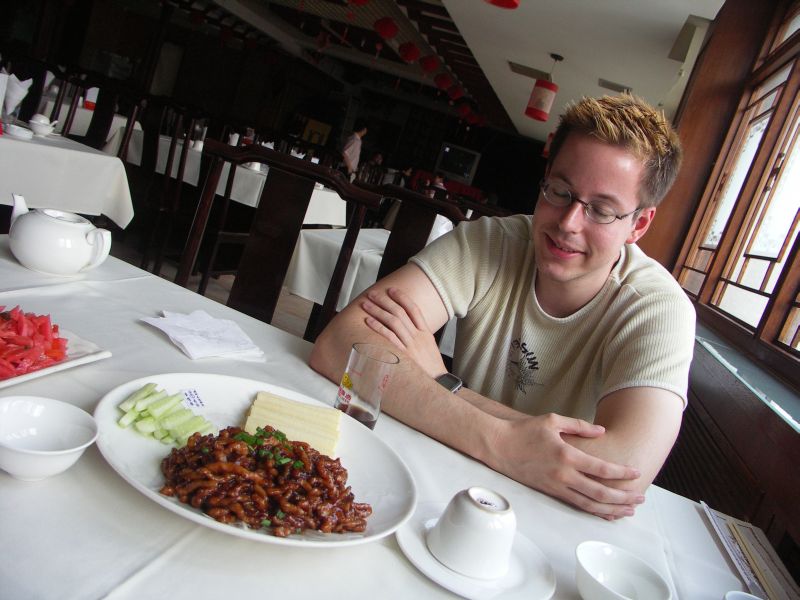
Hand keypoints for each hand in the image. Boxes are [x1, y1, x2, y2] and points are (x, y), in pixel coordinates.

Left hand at [361, 287, 446, 377]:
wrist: (438, 383)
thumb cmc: (431, 367)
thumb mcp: (430, 347)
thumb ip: (419, 334)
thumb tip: (406, 325)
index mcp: (426, 333)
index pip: (414, 309)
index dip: (402, 297)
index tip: (391, 289)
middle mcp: (418, 337)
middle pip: (400, 313)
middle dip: (385, 301)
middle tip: (372, 294)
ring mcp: (410, 346)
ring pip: (393, 322)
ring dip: (378, 311)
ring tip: (366, 304)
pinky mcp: (403, 356)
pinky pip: (389, 338)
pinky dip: (378, 327)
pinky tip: (368, 321)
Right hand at [488, 413, 643, 518]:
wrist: (499, 446)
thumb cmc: (524, 431)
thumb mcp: (553, 420)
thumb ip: (579, 426)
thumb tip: (602, 431)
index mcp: (567, 455)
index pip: (601, 468)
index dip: (621, 473)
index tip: (636, 473)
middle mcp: (563, 474)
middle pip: (599, 492)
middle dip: (623, 497)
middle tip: (640, 499)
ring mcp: (555, 486)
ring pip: (588, 503)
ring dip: (611, 509)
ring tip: (627, 511)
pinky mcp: (549, 492)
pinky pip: (575, 505)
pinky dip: (592, 510)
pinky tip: (604, 512)